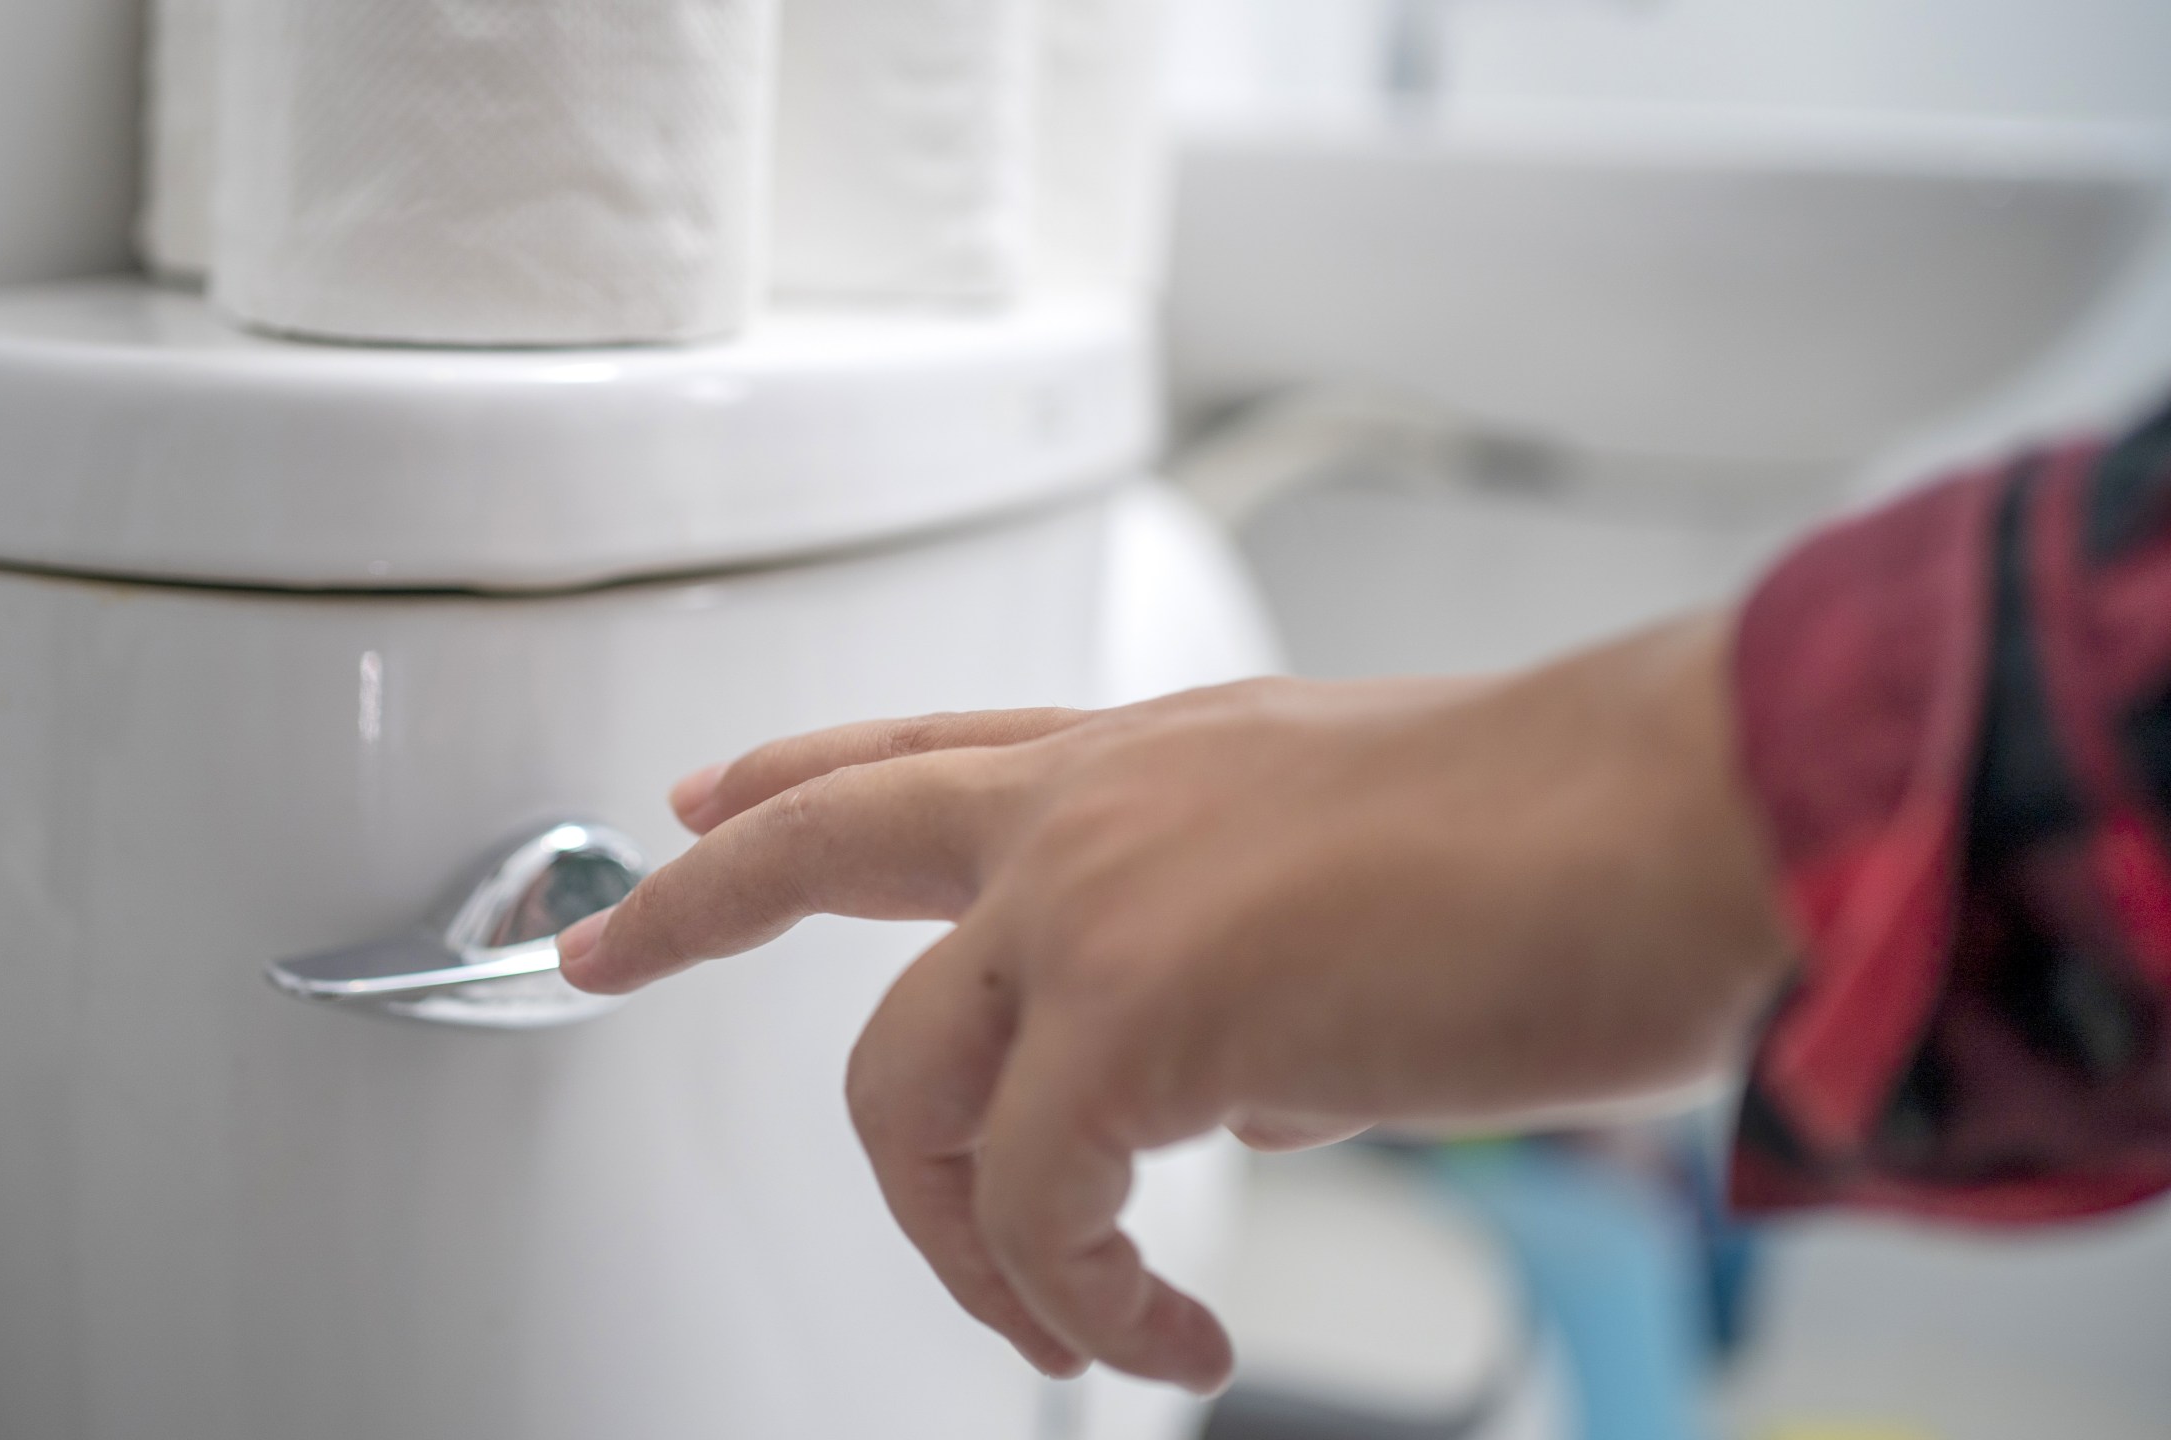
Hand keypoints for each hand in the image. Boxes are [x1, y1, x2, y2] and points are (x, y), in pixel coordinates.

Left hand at [556, 613, 1794, 1391]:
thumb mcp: (1355, 878)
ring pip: (905, 1084)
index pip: (924, 750)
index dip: (792, 777)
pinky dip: (1079, 1299)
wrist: (1691, 824)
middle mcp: (1098, 803)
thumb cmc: (1578, 850)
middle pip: (825, 844)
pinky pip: (1029, 1201)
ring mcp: (1099, 897)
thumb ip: (1236, 967)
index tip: (698, 801)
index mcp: (1151, 760)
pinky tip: (1162, 1337)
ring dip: (965, 1241)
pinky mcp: (1137, 1009)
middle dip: (685, 910)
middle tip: (601, 964)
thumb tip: (1207, 1081)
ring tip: (1069, 1327)